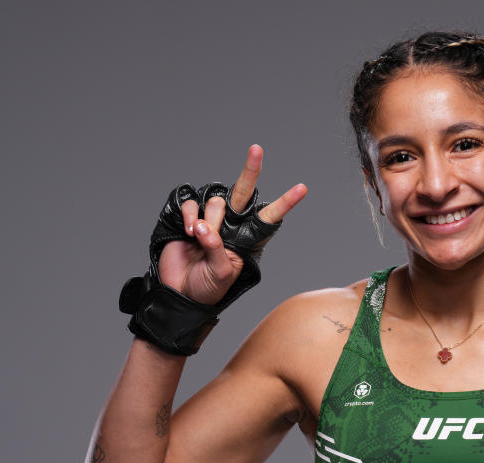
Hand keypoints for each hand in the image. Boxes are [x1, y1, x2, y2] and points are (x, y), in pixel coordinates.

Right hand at [158, 145, 307, 304]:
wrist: (180, 292)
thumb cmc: (208, 286)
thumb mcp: (222, 274)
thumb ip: (217, 250)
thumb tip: (204, 228)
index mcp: (247, 238)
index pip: (269, 217)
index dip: (284, 203)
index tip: (302, 188)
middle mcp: (231, 224)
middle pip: (244, 192)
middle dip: (251, 170)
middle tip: (257, 149)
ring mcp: (210, 219)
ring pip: (217, 202)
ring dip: (209, 219)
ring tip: (199, 238)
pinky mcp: (188, 217)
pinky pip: (192, 205)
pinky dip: (189, 214)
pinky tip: (188, 230)